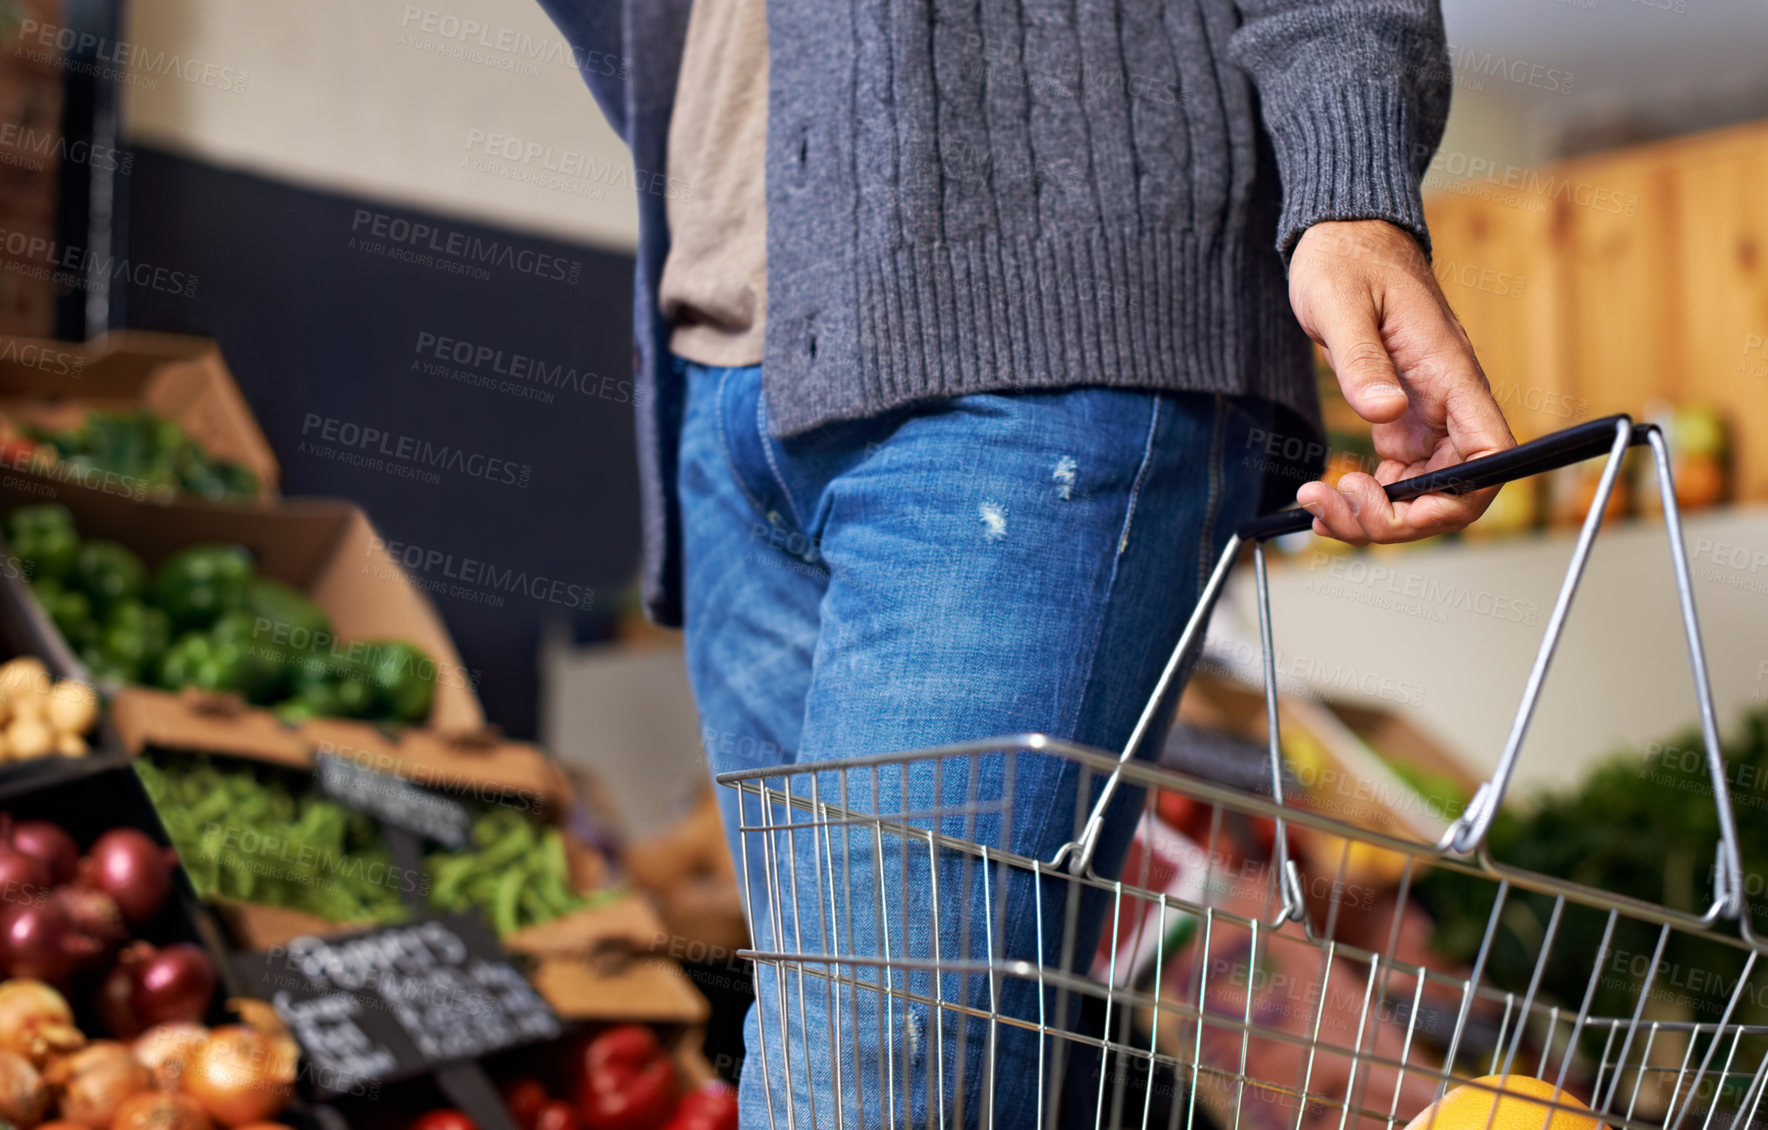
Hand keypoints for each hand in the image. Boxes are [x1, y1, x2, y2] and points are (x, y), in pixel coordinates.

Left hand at [1288, 220, 1515, 543]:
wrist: (1344, 236)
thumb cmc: (1347, 258)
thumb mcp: (1341, 303)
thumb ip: (1363, 360)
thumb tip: (1384, 413)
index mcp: (1450, 374)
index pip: (1488, 457)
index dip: (1457, 499)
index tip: (1399, 510)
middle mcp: (1448, 401)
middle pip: (1453, 490)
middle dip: (1397, 518)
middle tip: (1332, 505)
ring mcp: (1426, 413)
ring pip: (1422, 491)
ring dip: (1374, 514)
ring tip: (1317, 501)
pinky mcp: (1401, 417)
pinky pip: (1397, 476)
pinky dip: (1366, 496)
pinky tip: (1327, 495)